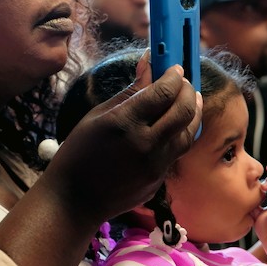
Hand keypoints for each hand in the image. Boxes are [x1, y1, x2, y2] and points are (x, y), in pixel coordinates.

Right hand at [46, 56, 201, 224]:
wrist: (74, 200)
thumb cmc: (78, 153)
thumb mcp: (98, 116)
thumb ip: (129, 92)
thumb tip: (148, 65)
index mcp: (125, 123)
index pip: (162, 92)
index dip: (174, 76)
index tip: (175, 68)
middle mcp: (145, 144)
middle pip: (183, 111)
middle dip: (188, 90)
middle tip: (184, 82)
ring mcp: (155, 166)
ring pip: (188, 134)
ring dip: (192, 113)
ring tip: (188, 101)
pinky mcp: (158, 181)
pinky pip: (176, 153)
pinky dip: (179, 134)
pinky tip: (173, 126)